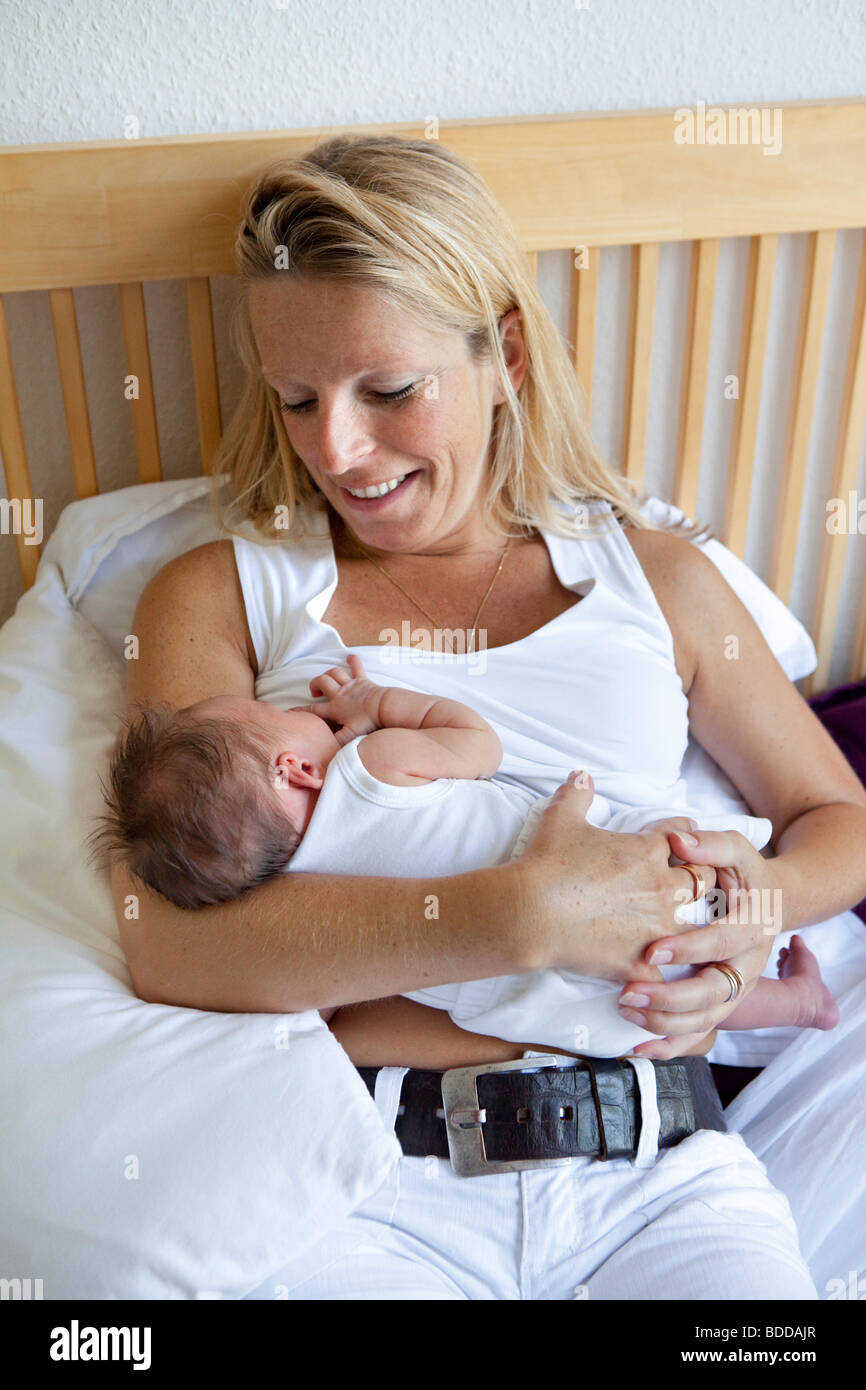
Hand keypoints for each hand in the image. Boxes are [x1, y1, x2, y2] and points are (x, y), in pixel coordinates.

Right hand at [299, 654, 383, 746]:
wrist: (384, 707)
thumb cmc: (368, 722)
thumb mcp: (350, 736)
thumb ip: (336, 742)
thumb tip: (324, 751)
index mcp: (335, 708)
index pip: (313, 710)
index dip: (300, 710)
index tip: (289, 711)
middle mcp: (340, 694)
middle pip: (321, 682)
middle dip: (314, 684)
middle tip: (315, 693)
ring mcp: (351, 685)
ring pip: (334, 673)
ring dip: (328, 674)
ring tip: (327, 680)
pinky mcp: (363, 680)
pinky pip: (357, 667)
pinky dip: (353, 661)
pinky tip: (350, 656)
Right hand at [512, 773, 718, 984]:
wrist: (530, 912)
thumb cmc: (547, 862)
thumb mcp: (561, 818)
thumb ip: (577, 793)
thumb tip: (581, 775)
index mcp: (648, 851)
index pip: (683, 835)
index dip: (683, 833)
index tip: (683, 836)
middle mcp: (661, 889)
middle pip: (703, 881)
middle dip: (700, 878)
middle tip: (693, 882)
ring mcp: (655, 928)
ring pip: (697, 929)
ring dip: (692, 927)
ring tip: (689, 931)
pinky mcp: (640, 961)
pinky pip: (667, 973)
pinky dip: (663, 972)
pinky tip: (660, 972)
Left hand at [622, 826, 779, 1058]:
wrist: (765, 902)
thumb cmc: (741, 873)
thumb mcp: (735, 850)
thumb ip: (710, 845)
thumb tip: (679, 839)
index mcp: (754, 926)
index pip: (722, 942)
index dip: (688, 949)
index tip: (650, 951)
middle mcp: (749, 964)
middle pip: (714, 992)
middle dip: (670, 997)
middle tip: (628, 993)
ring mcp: (737, 989)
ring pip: (706, 1019)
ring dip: (665, 1022)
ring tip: (625, 1011)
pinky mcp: (722, 1005)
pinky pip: (700, 1036)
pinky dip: (671, 1046)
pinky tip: (639, 1049)